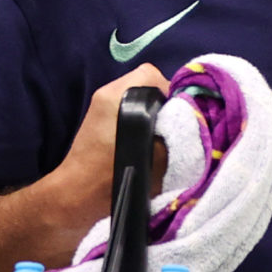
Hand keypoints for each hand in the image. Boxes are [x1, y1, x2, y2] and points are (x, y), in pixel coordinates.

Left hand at [44, 63, 169, 214]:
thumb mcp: (156, 156)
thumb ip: (176, 131)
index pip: (152, 75)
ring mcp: (100, 105)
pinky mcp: (99, 118)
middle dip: (164, 102)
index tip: (180, 115)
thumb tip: (193, 117)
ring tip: (160, 135)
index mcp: (115, 96)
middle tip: (174, 127)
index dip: (171, 92)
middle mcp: (106, 94)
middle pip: (146, 84)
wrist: (78, 196)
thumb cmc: (116, 176)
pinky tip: (146, 139)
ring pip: (139, 97)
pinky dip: (140, 118)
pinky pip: (128, 108)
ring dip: (153, 112)